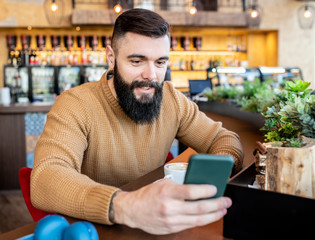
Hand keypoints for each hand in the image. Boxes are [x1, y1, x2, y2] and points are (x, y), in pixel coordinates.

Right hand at [112, 179, 231, 234]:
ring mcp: (171, 220)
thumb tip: (199, 185)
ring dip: (213, 215)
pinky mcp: (171, 229)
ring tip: (222, 210)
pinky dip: (202, 221)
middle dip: (217, 205)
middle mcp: (170, 207)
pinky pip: (191, 225)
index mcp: (167, 192)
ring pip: (198, 220)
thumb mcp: (163, 183)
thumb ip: (180, 185)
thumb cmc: (148, 194)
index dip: (207, 191)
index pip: (192, 192)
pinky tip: (209, 216)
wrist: (132, 210)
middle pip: (199, 208)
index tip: (215, 189)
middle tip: (226, 201)